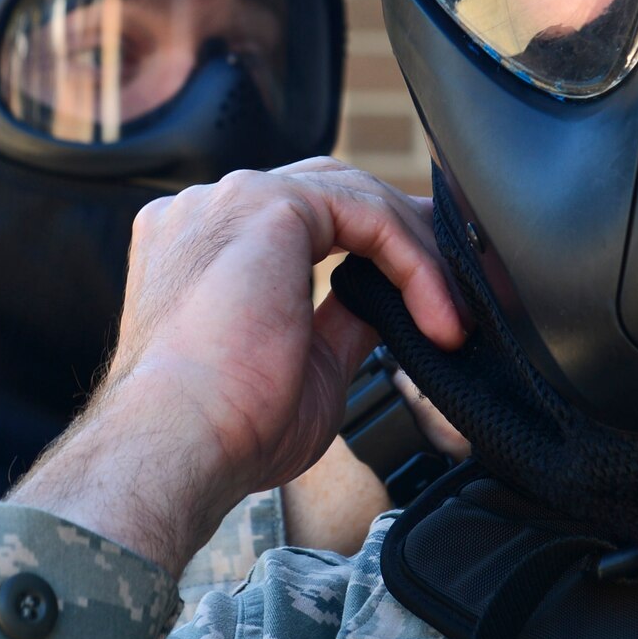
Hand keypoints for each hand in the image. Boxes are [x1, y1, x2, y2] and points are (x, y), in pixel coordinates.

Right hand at [9, 159, 465, 573]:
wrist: (180, 445)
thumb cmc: (225, 427)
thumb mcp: (307, 364)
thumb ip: (342, 319)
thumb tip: (386, 304)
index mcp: (203, 245)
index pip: (304, 218)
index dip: (375, 250)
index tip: (425, 297)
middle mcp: (210, 210)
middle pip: (333, 193)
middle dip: (405, 237)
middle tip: (456, 289)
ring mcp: (233, 200)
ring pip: (357, 198)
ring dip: (417, 255)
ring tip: (454, 314)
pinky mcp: (269, 205)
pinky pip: (367, 214)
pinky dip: (413, 261)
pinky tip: (436, 312)